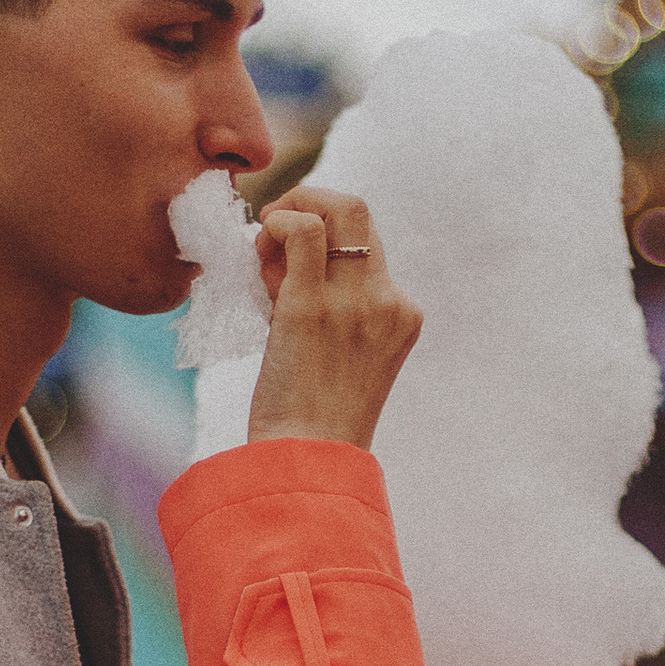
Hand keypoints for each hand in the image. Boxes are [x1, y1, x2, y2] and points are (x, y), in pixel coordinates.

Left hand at [247, 186, 421, 449]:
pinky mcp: (312, 307)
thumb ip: (334, 310)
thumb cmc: (314, 419)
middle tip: (274, 232)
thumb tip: (287, 264)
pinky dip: (278, 222)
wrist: (308, 460)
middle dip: (312, 206)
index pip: (367, 244)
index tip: (289, 265)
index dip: (324, 240)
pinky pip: (302, 230)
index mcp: (404, 315)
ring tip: (263, 250)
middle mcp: (388, 301)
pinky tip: (260, 247)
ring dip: (291, 211)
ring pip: (337, 209)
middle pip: (359, 212)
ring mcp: (356, 302)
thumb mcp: (344, 357)